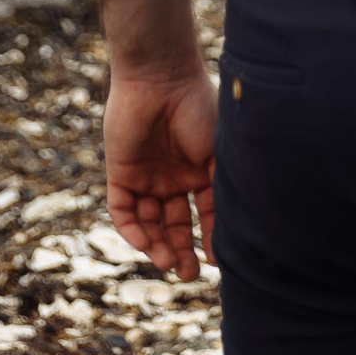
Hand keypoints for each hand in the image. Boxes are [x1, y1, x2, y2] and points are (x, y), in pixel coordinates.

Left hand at [103, 68, 219, 277]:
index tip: (216, 263)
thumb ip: (222, 189)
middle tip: (188, 276)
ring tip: (169, 265)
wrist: (161, 79)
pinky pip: (124, 210)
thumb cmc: (198, 109)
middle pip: (175, 224)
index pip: (204, 215)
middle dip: (181, 251)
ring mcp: (147, 176)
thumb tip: (234, 231)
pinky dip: (133, 230)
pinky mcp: (121, 173)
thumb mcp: (219, 153)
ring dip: (158, 246)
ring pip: (150, 223)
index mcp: (200, 171)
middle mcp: (173, 178)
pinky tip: (146, 244)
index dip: (210, 239)